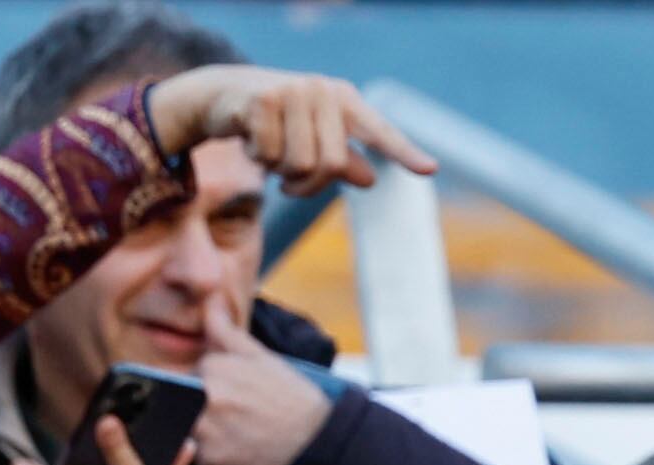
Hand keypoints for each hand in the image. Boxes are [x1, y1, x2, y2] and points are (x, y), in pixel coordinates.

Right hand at [146, 65, 435, 195]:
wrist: (224, 96)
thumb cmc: (274, 122)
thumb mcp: (309, 140)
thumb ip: (340, 159)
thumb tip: (370, 178)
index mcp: (343, 100)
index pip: (379, 131)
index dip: (403, 152)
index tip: (429, 171)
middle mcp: (324, 91)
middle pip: (330, 164)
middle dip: (305, 185)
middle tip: (287, 184)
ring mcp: (294, 93)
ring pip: (297, 164)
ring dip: (277, 173)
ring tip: (269, 156)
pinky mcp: (263, 101)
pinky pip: (267, 155)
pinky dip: (256, 158)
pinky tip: (250, 141)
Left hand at [192, 301, 336, 464]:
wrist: (318, 442)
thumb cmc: (288, 398)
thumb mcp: (259, 358)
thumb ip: (225, 332)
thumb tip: (209, 300)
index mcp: (211, 375)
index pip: (182, 382)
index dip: (206, 391)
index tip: (231, 397)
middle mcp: (203, 408)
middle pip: (181, 412)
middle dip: (204, 416)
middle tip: (237, 420)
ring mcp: (207, 444)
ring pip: (190, 442)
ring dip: (210, 442)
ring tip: (242, 438)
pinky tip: (244, 458)